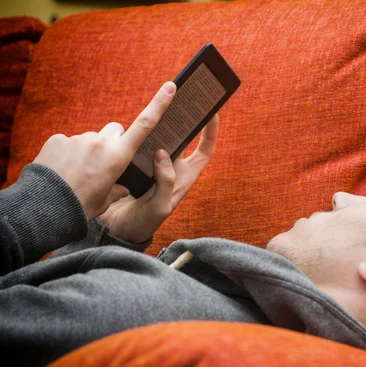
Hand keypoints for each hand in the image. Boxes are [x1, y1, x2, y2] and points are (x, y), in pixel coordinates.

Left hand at [33, 82, 176, 219]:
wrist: (45, 206)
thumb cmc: (81, 206)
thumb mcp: (107, 200)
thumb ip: (118, 188)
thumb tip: (121, 186)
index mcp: (118, 156)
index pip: (144, 125)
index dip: (159, 104)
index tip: (169, 87)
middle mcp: (100, 142)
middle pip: (115, 130)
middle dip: (114, 141)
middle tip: (104, 163)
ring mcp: (78, 139)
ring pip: (91, 139)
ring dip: (90, 150)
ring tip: (78, 173)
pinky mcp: (58, 140)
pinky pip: (69, 143)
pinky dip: (69, 153)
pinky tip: (63, 170)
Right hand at [98, 114, 218, 243]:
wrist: (116, 230)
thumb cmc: (143, 223)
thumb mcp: (160, 207)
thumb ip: (165, 183)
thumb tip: (163, 154)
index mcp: (184, 178)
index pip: (204, 152)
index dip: (210, 133)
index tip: (212, 113)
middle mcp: (170, 168)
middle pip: (182, 139)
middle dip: (183, 119)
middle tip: (181, 99)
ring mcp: (152, 165)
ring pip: (159, 139)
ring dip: (159, 125)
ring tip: (160, 106)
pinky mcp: (135, 164)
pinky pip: (139, 145)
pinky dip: (138, 136)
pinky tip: (133, 127)